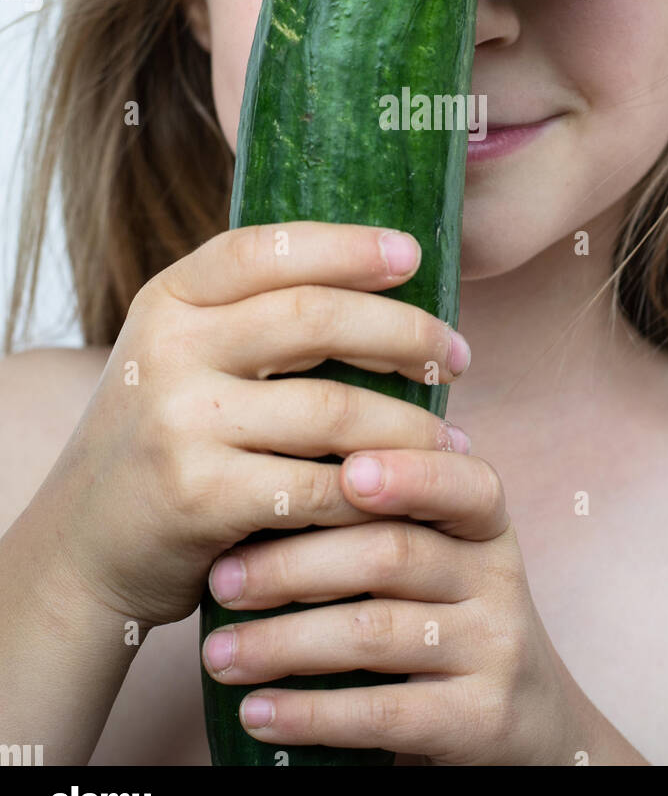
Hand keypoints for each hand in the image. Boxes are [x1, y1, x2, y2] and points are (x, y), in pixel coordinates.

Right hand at [34, 221, 470, 626]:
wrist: (83, 549)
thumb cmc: (163, 443)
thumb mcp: (181, 359)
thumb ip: (249, 320)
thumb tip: (380, 284)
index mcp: (169, 300)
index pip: (267, 247)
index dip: (348, 246)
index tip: (414, 257)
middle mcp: (168, 348)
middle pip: (315, 316)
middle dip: (404, 333)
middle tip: (457, 355)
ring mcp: (179, 422)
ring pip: (333, 408)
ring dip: (409, 425)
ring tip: (450, 437)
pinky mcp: (198, 497)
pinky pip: (318, 488)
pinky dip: (374, 492)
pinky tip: (407, 495)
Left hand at [201, 444, 586, 764]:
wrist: (530, 723)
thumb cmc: (451, 620)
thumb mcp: (444, 558)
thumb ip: (384, 518)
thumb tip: (262, 482)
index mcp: (486, 526)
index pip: (462, 484)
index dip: (409, 473)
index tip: (344, 470)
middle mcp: (499, 581)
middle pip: (391, 555)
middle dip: (294, 565)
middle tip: (221, 580)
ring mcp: (495, 652)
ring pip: (375, 633)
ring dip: (283, 643)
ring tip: (218, 654)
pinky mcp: (479, 721)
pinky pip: (384, 713)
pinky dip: (311, 713)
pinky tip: (259, 711)